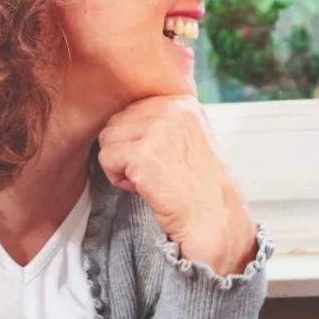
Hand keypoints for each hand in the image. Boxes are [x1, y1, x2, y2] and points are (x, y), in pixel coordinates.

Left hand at [97, 96, 256, 276]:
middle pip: (116, 122)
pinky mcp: (142, 152)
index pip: (132, 109)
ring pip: (108, 139)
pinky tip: (144, 187)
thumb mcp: (189, 136)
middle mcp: (170, 108)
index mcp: (181, 101)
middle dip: (127, 150)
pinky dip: (118, 179)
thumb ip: (162, 120)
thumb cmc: (198, 184)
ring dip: (121, 164)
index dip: (139, 140)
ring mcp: (156, 129)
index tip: (162, 159)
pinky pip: (106, 159)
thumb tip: (124, 118)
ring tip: (149, 178)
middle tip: (155, 171)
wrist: (211, 216)